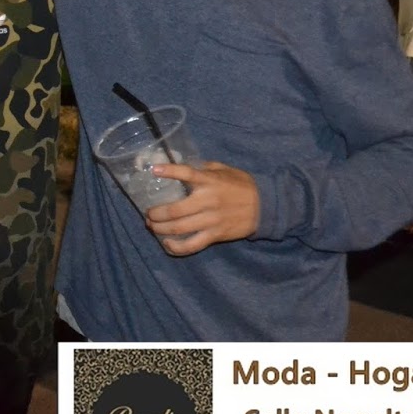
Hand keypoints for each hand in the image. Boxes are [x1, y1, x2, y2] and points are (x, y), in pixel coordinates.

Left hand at [143, 161, 260, 255]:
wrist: (264, 206)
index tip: (154, 170)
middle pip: (175, 210)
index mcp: (210, 181)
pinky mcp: (216, 235)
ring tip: (152, 226)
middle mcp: (208, 201)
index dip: (169, 171)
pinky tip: (167, 244)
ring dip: (161, 229)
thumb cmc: (241, 185)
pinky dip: (177, 247)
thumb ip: (203, 168)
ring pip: (180, 228)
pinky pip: (193, 244)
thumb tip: (184, 166)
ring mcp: (211, 220)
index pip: (187, 174)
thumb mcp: (224, 170)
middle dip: (156, 213)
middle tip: (148, 214)